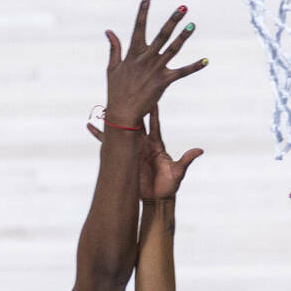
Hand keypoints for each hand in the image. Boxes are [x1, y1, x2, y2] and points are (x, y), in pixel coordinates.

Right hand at [88, 104, 202, 199]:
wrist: (157, 199)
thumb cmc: (170, 186)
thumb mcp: (178, 172)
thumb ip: (186, 160)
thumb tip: (200, 150)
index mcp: (156, 144)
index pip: (154, 122)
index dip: (152, 109)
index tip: (151, 93)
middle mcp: (143, 143)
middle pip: (137, 121)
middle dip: (132, 108)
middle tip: (127, 92)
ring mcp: (132, 149)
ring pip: (122, 129)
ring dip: (115, 118)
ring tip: (106, 105)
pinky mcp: (123, 157)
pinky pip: (109, 145)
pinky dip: (100, 136)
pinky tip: (90, 127)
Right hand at [103, 0, 206, 126]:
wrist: (122, 112)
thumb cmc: (116, 90)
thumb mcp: (112, 68)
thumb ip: (114, 48)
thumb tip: (109, 31)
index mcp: (133, 53)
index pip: (138, 27)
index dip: (143, 12)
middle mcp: (146, 58)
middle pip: (162, 35)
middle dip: (172, 20)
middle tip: (183, 8)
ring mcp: (156, 69)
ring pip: (173, 49)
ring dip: (183, 37)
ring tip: (193, 25)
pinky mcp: (164, 81)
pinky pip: (182, 72)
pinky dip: (195, 67)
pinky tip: (206, 60)